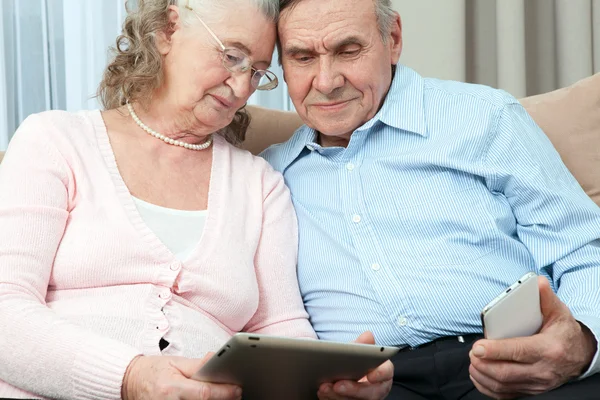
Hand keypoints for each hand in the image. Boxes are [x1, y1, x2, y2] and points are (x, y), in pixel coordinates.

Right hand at [122, 353, 241, 399]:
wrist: (130, 382)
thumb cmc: (152, 370)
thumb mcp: (175, 362)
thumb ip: (198, 365)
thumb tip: (218, 360)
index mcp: (171, 388)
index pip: (204, 393)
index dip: (224, 392)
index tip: (238, 389)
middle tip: (234, 393)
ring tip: (224, 396)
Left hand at [317, 331, 393, 399]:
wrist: (346, 373)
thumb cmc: (356, 362)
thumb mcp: (358, 352)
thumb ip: (362, 345)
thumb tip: (368, 335)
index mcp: (382, 372)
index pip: (386, 372)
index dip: (380, 374)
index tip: (371, 375)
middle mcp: (376, 388)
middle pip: (371, 393)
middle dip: (354, 389)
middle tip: (338, 385)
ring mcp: (364, 398)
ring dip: (338, 396)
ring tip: (324, 387)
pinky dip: (331, 398)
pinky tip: (322, 392)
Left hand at [469, 276, 597, 398]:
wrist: (579, 355)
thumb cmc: (564, 332)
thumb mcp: (559, 313)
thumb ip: (546, 298)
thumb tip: (537, 283)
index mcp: (549, 349)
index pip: (518, 352)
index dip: (496, 350)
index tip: (478, 347)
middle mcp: (543, 370)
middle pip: (506, 373)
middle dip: (484, 363)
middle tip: (472, 352)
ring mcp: (537, 384)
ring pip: (503, 386)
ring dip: (482, 375)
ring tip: (473, 362)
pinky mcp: (531, 391)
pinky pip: (505, 395)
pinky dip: (487, 387)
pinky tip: (479, 375)